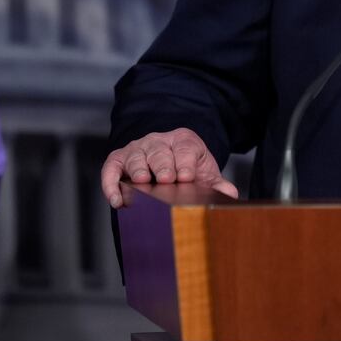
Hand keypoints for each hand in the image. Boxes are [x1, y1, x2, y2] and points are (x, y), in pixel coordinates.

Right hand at [100, 128, 237, 207]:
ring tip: (142, 183)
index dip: (185, 162)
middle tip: (166, 180)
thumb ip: (217, 184)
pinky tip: (117, 200)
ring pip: (135, 157)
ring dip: (138, 170)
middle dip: (162, 165)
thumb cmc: (187, 169)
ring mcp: (137, 149)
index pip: (185, 148)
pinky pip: (111, 169)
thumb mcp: (204, 174)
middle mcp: (158, 141)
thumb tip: (229, 193)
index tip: (186, 177)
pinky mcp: (119, 160)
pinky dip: (111, 183)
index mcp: (183, 141)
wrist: (169, 162)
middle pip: (159, 151)